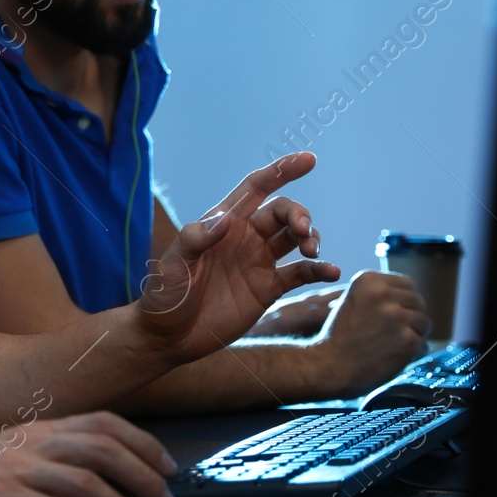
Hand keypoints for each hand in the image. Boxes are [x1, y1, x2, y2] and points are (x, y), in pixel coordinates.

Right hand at [0, 412, 180, 496]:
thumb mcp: (10, 452)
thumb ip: (49, 455)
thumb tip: (101, 474)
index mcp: (37, 427)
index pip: (103, 422)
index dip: (143, 442)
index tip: (168, 467)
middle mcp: (31, 441)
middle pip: (104, 449)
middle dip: (145, 477)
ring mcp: (16, 468)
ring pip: (88, 482)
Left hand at [133, 152, 339, 360]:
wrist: (169, 335)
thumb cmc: (165, 295)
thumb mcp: (173, 265)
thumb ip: (195, 240)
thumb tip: (225, 219)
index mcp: (222, 222)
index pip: (256, 187)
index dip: (281, 171)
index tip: (309, 160)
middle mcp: (244, 237)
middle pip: (282, 212)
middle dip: (298, 215)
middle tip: (304, 231)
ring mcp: (258, 262)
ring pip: (295, 239)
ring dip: (311, 239)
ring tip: (311, 251)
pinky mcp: (267, 289)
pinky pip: (300, 274)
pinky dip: (318, 270)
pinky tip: (331, 271)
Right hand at [306, 269, 430, 396]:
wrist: (328, 367)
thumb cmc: (338, 339)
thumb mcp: (351, 302)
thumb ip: (378, 295)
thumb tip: (410, 298)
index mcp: (368, 280)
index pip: (406, 283)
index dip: (403, 301)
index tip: (394, 314)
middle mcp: (383, 294)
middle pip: (418, 302)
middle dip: (410, 318)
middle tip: (393, 335)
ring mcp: (397, 317)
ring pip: (424, 323)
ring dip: (413, 335)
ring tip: (392, 346)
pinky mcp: (408, 340)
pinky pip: (423, 345)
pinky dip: (413, 354)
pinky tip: (394, 357)